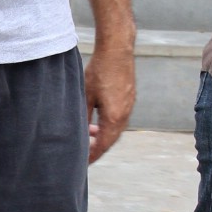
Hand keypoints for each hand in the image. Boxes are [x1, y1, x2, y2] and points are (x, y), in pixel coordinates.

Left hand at [84, 40, 135, 162]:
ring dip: (104, 134)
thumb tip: (81, 134)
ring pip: (116, 129)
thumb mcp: (86, 96)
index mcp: (114, 117)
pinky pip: (120, 118)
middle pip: (112, 139)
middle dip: (98, 147)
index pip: (103, 145)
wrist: (118, 49)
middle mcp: (125, 114)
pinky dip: (109, 124)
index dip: (93, 155)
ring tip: (91, 134)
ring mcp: (129, 106)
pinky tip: (99, 118)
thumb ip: (84, 117)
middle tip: (86, 152)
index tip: (84, 163)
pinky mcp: (130, 98)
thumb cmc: (100, 70)